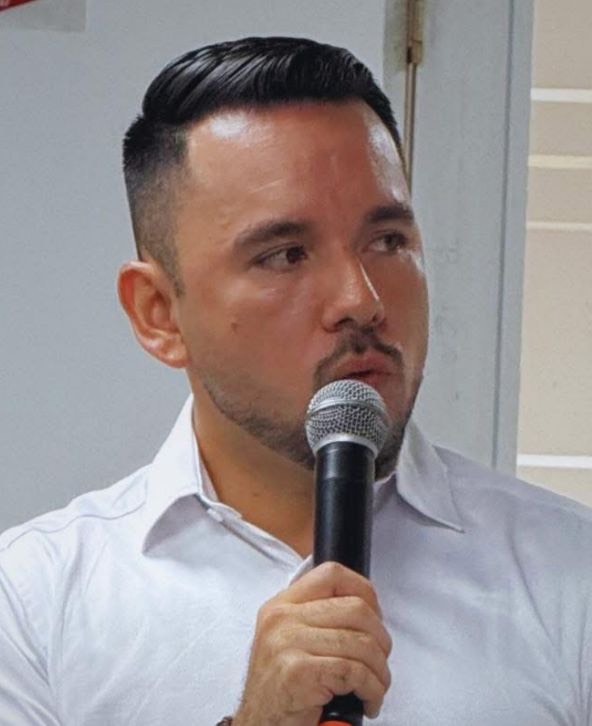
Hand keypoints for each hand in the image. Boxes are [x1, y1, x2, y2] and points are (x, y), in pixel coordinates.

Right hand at [233, 562, 391, 725]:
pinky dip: (372, 690)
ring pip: (361, 643)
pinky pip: (355, 672)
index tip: (375, 616)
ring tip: (374, 687)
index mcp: (281, 605)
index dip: (364, 591)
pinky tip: (367, 701)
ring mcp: (287, 643)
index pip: (332, 574)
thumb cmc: (282, 690)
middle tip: (379, 663)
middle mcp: (282, 618)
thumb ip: (318, 618)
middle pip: (356, 609)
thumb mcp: (290, 641)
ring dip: (380, 672)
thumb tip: (367, 608)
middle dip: (380, 640)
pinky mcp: (298, 672)